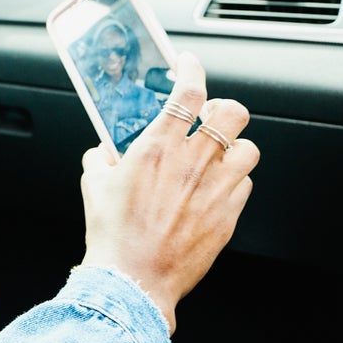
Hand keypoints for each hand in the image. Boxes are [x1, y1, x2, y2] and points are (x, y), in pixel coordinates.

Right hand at [78, 52, 258, 332]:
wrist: (134, 278)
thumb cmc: (114, 233)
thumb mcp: (94, 184)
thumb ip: (101, 158)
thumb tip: (103, 151)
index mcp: (157, 146)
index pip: (188, 92)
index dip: (192, 69)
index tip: (189, 64)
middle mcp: (192, 162)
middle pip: (233, 113)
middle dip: (225, 109)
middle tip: (212, 116)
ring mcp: (216, 188)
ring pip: (249, 149)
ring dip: (235, 148)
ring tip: (220, 156)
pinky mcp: (229, 215)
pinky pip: (245, 186)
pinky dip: (234, 182)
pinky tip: (215, 190)